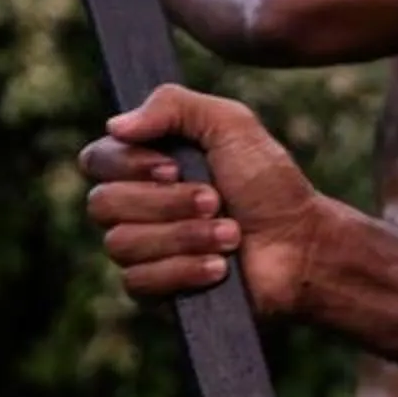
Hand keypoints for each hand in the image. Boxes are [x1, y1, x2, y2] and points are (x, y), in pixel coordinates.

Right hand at [79, 85, 326, 315]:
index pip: (96, 159)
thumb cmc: (270, 184)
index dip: (129, 164)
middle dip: (168, 203)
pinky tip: (219, 268)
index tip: (174, 167)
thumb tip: (116, 124)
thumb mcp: (232, 125)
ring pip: (121, 245)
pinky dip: (185, 270)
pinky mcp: (154, 291)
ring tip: (231, 235)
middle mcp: (137, 206)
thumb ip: (175, 105)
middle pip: (103, 204)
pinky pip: (138, 282)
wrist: (301, 245)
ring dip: (186, 236)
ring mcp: (143, 250)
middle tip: (216, 201)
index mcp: (147, 163)